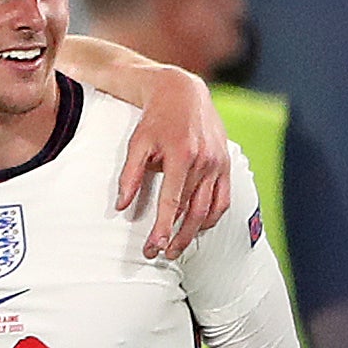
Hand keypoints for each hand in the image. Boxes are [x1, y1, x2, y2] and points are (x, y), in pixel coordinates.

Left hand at [116, 68, 231, 258]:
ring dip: (194, 233)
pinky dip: (212, 217)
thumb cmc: (156, 119)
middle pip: (192, 212)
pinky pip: (223, 198)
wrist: (183, 93)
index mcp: (182, 156)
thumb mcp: (136, 144)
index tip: (153, 248)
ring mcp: (219, 164)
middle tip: (161, 255)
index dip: (163, 228)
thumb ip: (129, 176)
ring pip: (209, 209)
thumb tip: (121, 206)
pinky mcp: (226, 164)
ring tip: (177, 247)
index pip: (172, 203)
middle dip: (176, 238)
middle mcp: (205, 162)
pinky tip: (198, 227)